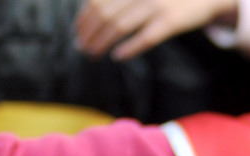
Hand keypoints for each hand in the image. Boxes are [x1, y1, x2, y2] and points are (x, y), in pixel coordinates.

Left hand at [75, 0, 238, 59]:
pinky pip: (145, 38)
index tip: (78, 32)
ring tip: (93, 54)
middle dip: (89, 33)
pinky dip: (129, 48)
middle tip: (83, 47)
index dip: (84, 18)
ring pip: (119, 27)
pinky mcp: (171, 22)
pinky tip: (118, 56)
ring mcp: (155, 6)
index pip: (96, 0)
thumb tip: (92, 11)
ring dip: (102, 42)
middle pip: (104, 14)